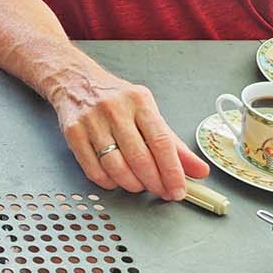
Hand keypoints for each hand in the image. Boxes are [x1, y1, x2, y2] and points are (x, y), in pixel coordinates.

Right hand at [46, 69, 208, 199]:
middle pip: (139, 158)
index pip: (162, 142)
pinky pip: (94, 170)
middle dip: (154, 182)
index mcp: (139, 101)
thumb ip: (174, 143)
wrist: (75, 81)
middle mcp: (115, 109)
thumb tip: (198, 169)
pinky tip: (116, 180)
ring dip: (132, 184)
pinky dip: (109, 182)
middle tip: (161, 191)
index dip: (173, 171)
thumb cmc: (115, 98)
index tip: (178, 189)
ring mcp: (92, 121)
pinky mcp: (73, 133)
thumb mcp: (148, 112)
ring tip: (139, 185)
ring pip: (116, 167)